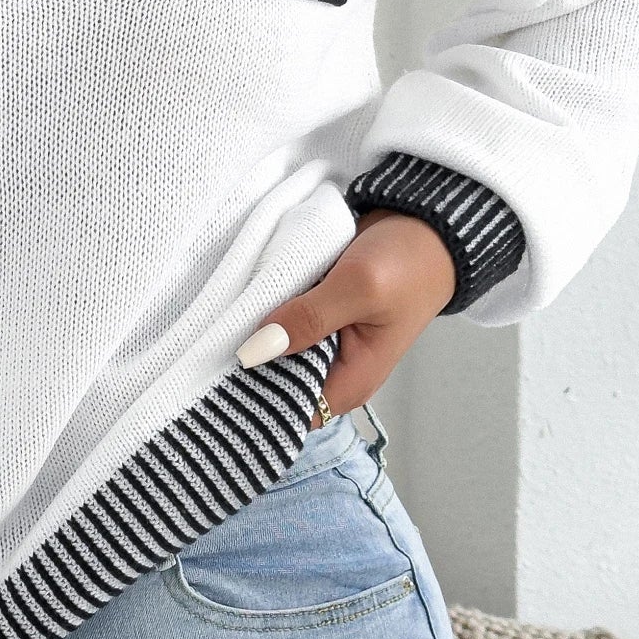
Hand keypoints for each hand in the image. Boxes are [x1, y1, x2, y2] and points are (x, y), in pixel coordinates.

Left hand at [236, 208, 456, 427]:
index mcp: (350, 383)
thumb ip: (308, 320)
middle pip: (274, 384)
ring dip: (252, 335)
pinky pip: (278, 325)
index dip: (252, 401)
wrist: (427, 225)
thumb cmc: (408, 263)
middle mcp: (334, 371)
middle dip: (247, 364)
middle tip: (211, 341)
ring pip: (272, 351)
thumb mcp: (359, 288)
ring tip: (218, 320)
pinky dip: (262, 314)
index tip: (217, 378)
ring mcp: (323, 344)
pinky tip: (239, 303)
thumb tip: (256, 350)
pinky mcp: (314, 318)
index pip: (288, 413)